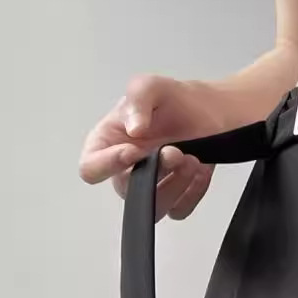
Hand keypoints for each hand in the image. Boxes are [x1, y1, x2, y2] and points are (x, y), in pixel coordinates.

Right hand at [78, 74, 226, 220]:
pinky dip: (193, 192)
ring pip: (155, 207)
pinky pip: (180, 210)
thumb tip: (134, 128)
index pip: (91, 168)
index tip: (134, 151)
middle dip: (155, 174)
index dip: (108, 165)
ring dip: (177, 186)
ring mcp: (151, 186)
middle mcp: (125, 169)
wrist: (207, 111)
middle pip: (128, 192)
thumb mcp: (150, 87)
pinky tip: (200, 170)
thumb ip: (138, 101)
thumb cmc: (171, 100)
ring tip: (192, 160)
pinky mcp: (176, 196)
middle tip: (175, 153)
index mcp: (107, 144)